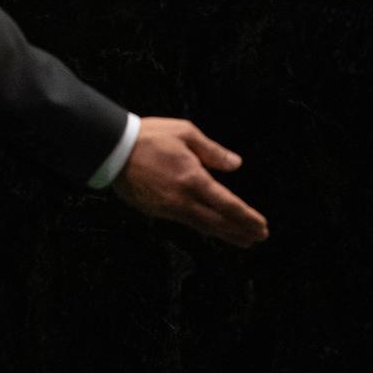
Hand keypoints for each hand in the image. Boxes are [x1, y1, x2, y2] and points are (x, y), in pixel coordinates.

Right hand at [113, 118, 268, 247]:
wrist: (110, 148)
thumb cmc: (147, 137)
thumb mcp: (184, 133)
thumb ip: (212, 151)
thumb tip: (235, 164)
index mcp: (193, 179)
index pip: (228, 205)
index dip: (247, 218)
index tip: (262, 226)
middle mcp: (182, 199)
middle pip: (218, 222)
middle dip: (240, 231)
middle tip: (257, 238)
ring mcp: (166, 207)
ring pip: (201, 226)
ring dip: (224, 234)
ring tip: (240, 239)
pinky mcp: (153, 210)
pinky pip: (183, 221)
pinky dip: (201, 226)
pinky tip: (208, 226)